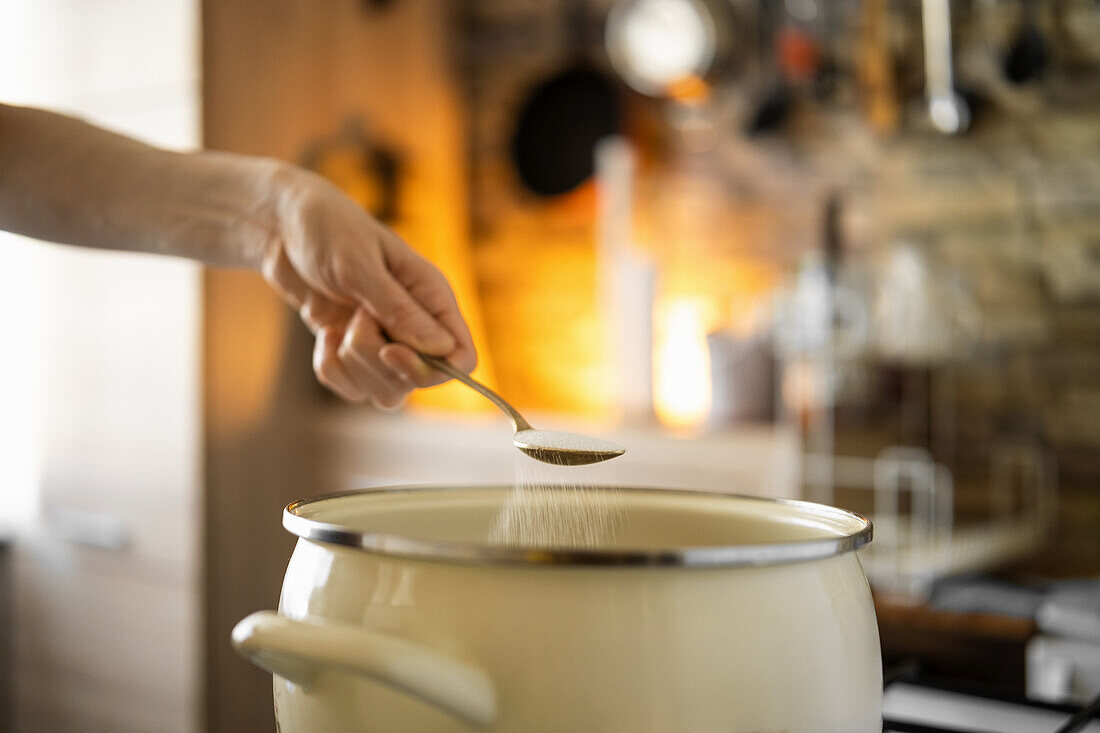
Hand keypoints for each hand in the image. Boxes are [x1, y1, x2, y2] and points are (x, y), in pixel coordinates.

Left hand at [259, 167, 475, 406]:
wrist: (283, 229)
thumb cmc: (328, 231)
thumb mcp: (360, 266)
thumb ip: (400, 309)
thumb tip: (443, 348)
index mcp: (432, 298)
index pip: (461, 357)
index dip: (432, 369)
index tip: (391, 350)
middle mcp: (416, 326)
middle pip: (418, 381)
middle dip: (377, 359)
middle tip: (356, 317)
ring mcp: (386, 343)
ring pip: (387, 393)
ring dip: (354, 364)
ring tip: (340, 324)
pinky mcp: (355, 354)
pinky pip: (352, 389)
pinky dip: (331, 368)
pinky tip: (325, 335)